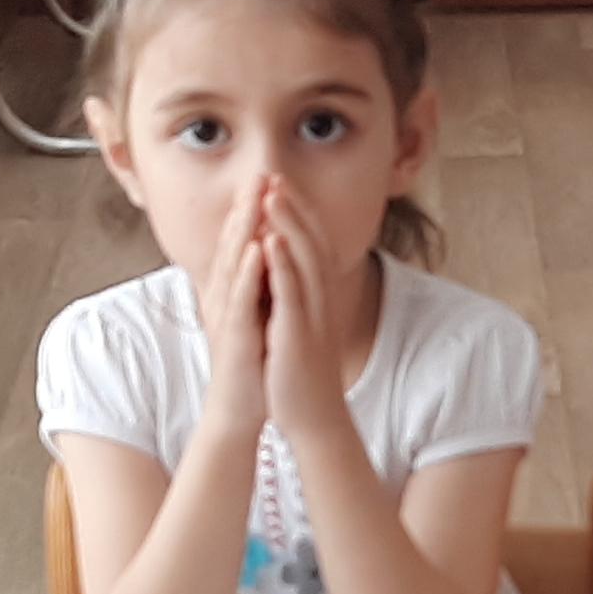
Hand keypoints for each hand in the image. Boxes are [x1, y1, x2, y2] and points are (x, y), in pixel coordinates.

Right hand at [197, 174, 272, 440]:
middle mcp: (223, 297)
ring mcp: (226, 315)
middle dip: (247, 207)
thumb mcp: (253, 314)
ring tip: (257, 196)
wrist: (240, 409)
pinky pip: (241, 298)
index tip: (266, 178)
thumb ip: (254, 286)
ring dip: (244, 228)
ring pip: (234, 264)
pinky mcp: (235, 336)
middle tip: (260, 172)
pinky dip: (249, 271)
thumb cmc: (249, 363)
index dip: (251, 209)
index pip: (241, 242)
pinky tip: (260, 247)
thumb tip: (265, 256)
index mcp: (230, 291)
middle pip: (234, 243)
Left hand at [256, 177, 351, 440]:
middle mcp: (321, 299)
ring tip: (272, 193)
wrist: (313, 418)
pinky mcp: (299, 334)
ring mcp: (312, 315)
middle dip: (292, 206)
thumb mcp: (299, 326)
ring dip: (288, 223)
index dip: (298, 211)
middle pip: (310, 241)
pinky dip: (283, 263)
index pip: (312, 243)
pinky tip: (273, 238)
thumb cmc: (299, 373)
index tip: (279, 183)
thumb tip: (282, 273)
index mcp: (318, 297)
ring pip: (303, 259)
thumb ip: (293, 297)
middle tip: (274, 174)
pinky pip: (293, 292)